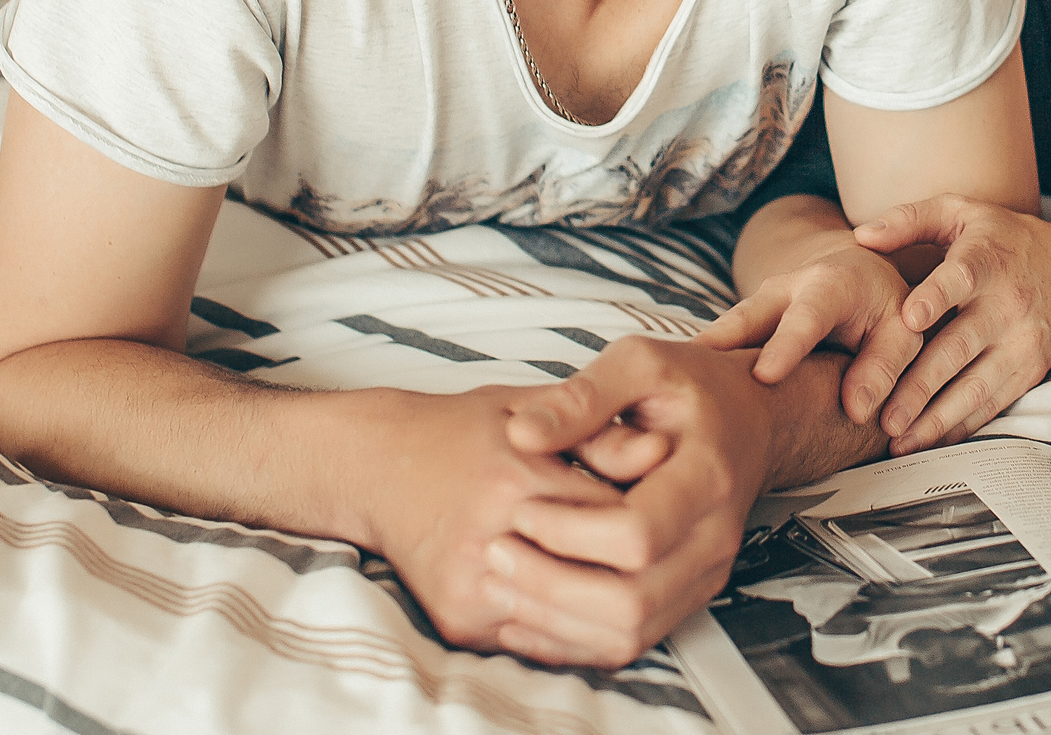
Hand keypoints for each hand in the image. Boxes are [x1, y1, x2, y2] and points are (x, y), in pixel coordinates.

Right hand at [346, 385, 653, 666]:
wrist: (376, 466)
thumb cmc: (459, 430)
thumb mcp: (530, 406)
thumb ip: (596, 430)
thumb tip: (661, 452)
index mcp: (515, 477)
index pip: (617, 517)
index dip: (656, 517)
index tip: (674, 510)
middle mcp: (489, 539)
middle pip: (605, 582)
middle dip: (649, 574)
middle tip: (672, 557)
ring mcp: (472, 589)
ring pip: (580, 627)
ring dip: (623, 610)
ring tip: (648, 584)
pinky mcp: (460, 621)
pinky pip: (543, 645)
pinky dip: (582, 633)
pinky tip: (604, 605)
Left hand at [495, 337, 779, 667]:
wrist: (748, 418)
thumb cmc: (691, 387)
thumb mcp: (640, 362)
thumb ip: (582, 395)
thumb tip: (523, 433)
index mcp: (706, 476)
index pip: (637, 533)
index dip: (570, 532)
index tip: (521, 510)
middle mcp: (714, 537)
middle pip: (632, 599)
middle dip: (552, 584)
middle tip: (497, 552)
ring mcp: (704, 574)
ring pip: (629, 632)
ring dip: (555, 619)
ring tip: (500, 584)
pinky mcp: (687, 596)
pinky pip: (630, 643)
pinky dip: (571, 641)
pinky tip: (524, 616)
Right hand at [695, 238, 924, 424]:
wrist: (856, 272)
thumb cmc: (884, 307)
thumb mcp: (904, 330)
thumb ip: (884, 365)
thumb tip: (857, 409)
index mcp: (831, 286)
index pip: (807, 316)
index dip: (786, 345)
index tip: (765, 374)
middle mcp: (784, 290)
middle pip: (746, 316)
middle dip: (719, 343)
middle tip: (688, 374)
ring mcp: (756, 306)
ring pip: (723, 330)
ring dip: (697, 358)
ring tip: (666, 388)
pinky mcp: (742, 324)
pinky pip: (719, 346)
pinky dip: (698, 367)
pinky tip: (673, 394)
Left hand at [854, 195, 1050, 453]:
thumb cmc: (1005, 239)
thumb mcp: (962, 213)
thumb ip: (910, 219)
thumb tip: (861, 236)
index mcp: (986, 259)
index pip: (961, 278)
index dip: (936, 298)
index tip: (909, 319)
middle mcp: (1006, 303)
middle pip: (960, 347)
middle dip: (921, 385)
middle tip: (884, 414)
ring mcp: (1020, 341)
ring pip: (976, 385)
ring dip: (937, 417)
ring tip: (899, 438)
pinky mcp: (1029, 369)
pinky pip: (993, 402)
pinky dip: (962, 424)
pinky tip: (931, 438)